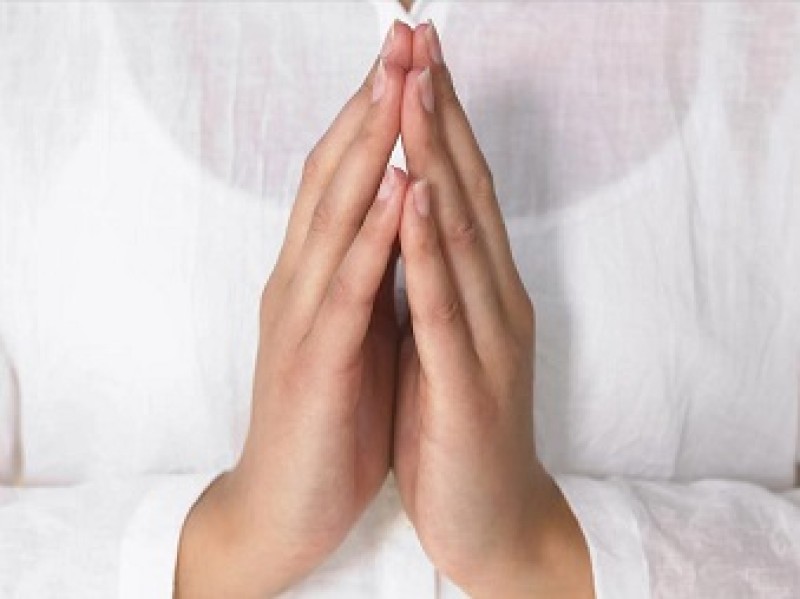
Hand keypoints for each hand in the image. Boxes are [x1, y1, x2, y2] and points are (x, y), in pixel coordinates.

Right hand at [175, 22, 413, 597]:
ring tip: (397, 85)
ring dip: (369, 149)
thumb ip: (366, 270)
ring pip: (335, 217)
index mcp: (320, 271)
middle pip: (338, 174)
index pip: (348, 174)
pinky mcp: (315, 364)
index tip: (411, 54)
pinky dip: (368, 240)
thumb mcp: (354, 325)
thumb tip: (398, 216)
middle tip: (403, 34)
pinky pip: (346, 293)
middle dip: (373, 102)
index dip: (377, 111)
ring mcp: (304, 318)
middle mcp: (303, 279)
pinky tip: (392, 194)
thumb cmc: (330, 408)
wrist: (288, 499)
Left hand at [393, 23, 593, 597]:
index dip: (439, 119)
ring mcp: (486, 340)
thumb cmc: (456, 423)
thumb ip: (435, 281)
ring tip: (417, 92)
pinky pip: (441, 307)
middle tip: (420, 40)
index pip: (459, 187)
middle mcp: (493, 300)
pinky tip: (417, 196)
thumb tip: (408, 220)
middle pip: (464, 190)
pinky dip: (428, 249)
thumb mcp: (443, 338)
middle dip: (438, 113)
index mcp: (480, 290)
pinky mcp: (468, 386)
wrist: (489, 517)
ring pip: (459, 235)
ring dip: (435, 158)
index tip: (416, 57)